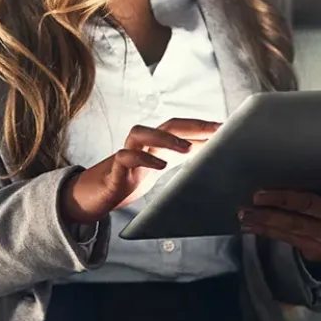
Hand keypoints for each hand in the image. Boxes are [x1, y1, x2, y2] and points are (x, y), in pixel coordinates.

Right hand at [61, 118, 220, 224]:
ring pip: (141, 132)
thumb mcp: (157, 169)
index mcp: (155, 144)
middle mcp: (141, 144)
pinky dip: (143, 158)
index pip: (181, 128)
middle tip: (216, 131)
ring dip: (165, 137)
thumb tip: (210, 157)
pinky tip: (159, 166)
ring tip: (187, 148)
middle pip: (167, 124)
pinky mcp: (114, 169)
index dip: (203, 126)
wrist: (92, 196)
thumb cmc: (127, 180)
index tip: (227, 128)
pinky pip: (125, 156)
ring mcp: (126, 154)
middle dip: (192, 125)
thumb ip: (178, 161)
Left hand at [237, 155, 320, 263]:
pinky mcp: (315, 253)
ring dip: (265, 225)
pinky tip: (253, 228)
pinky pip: (289, 242)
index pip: (308, 204)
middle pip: (295, 221)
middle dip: (268, 214)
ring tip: (244, 216)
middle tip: (248, 206)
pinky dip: (270, 234)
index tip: (259, 194)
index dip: (283, 199)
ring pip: (289, 233)